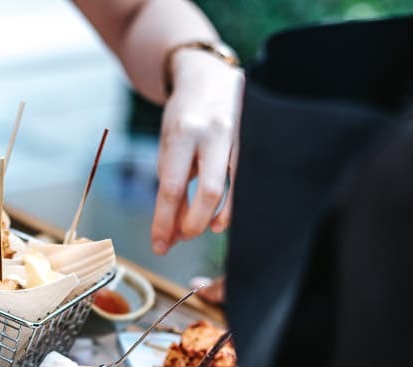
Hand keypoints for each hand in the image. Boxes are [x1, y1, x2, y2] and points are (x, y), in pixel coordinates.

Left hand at [152, 49, 243, 254]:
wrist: (210, 77)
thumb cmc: (185, 115)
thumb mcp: (168, 144)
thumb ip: (171, 183)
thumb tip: (171, 228)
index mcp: (184, 131)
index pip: (171, 187)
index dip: (164, 221)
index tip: (159, 244)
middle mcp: (214, 133)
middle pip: (208, 192)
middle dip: (193, 224)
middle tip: (181, 238)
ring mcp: (239, 137)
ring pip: (232, 189)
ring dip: (213, 217)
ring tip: (199, 228)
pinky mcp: (253, 144)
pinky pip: (243, 183)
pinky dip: (230, 206)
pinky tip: (218, 218)